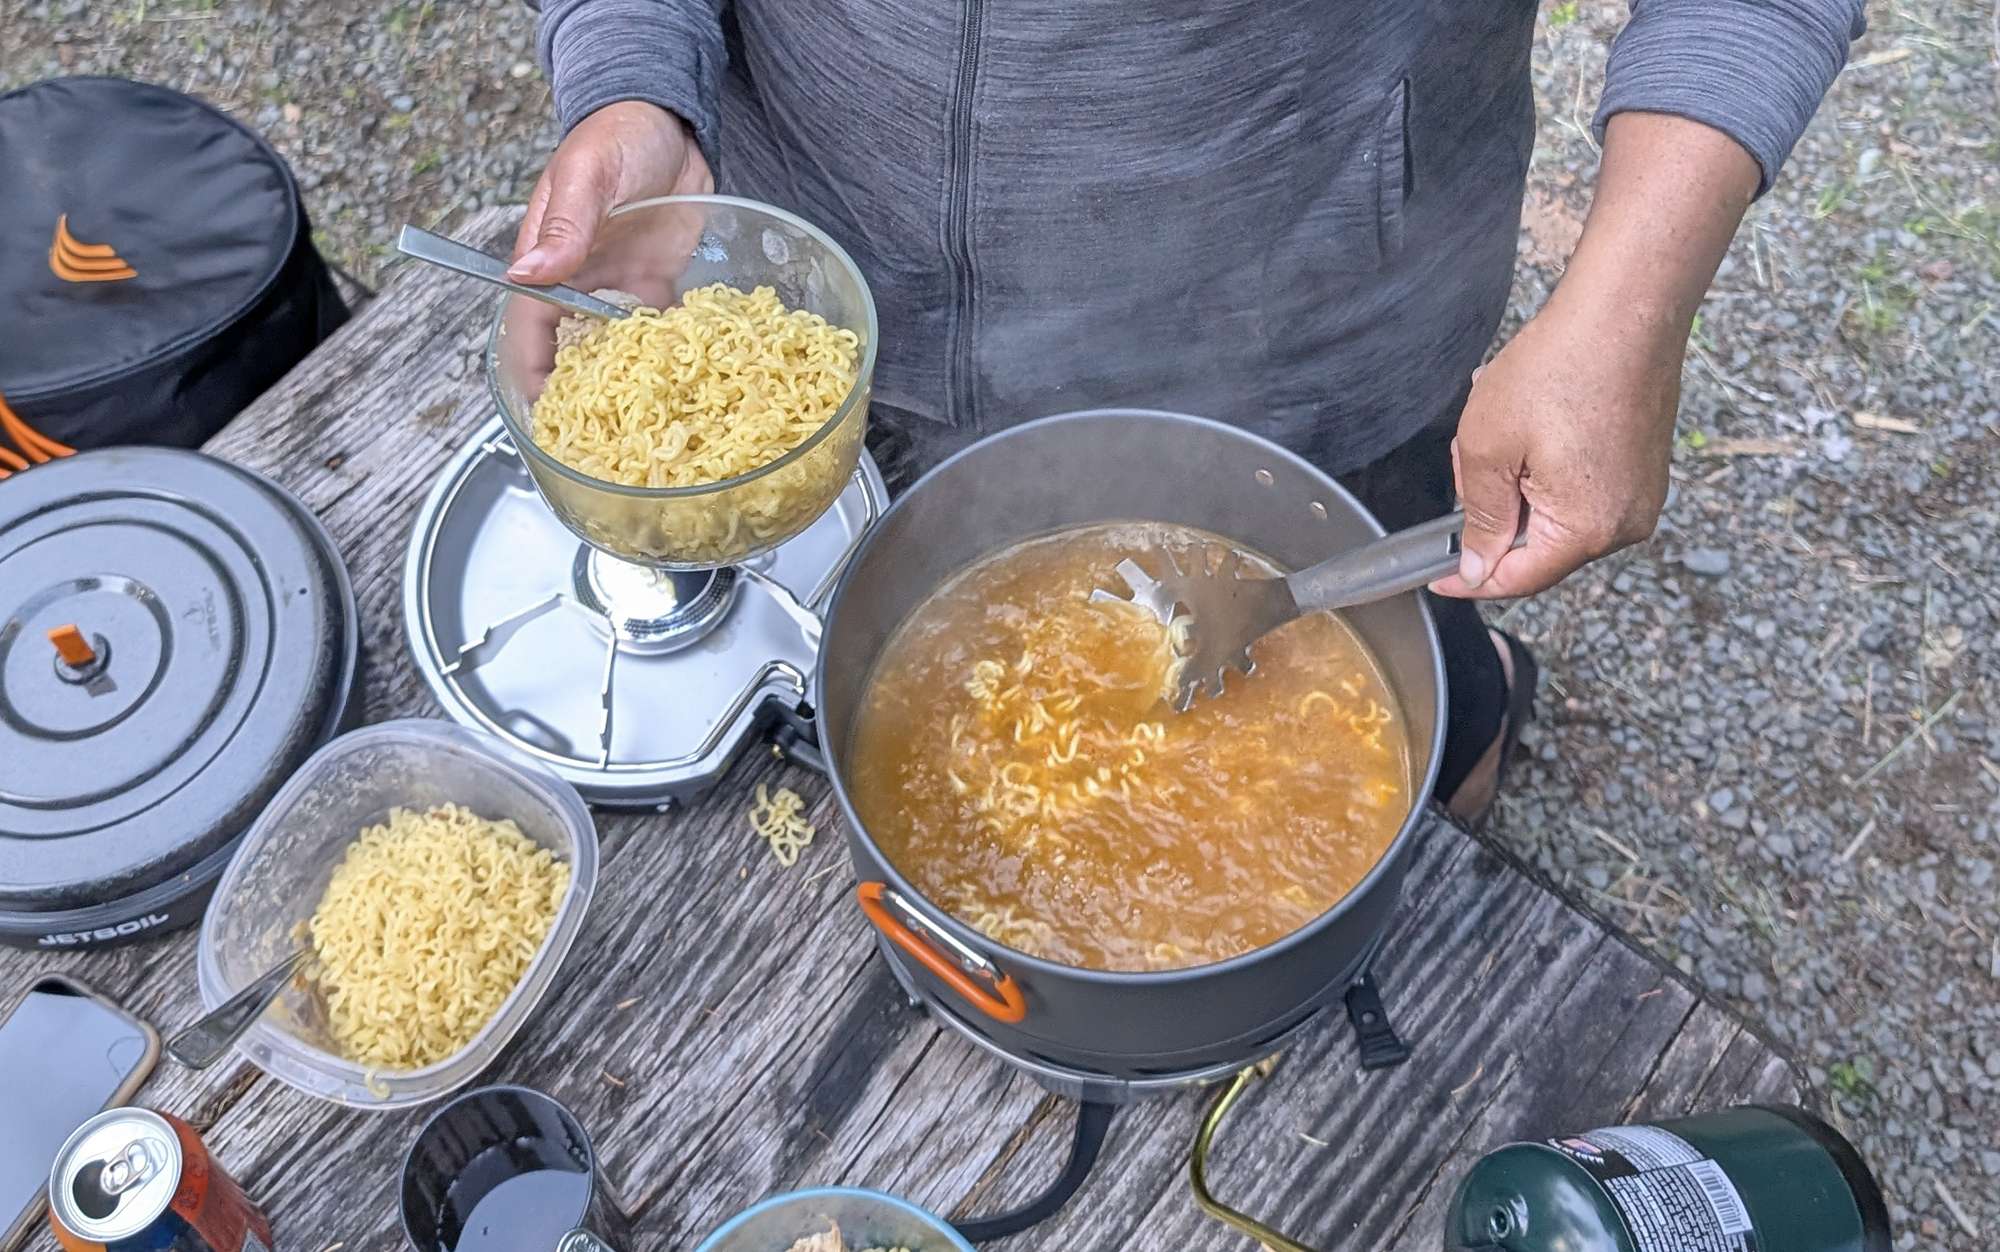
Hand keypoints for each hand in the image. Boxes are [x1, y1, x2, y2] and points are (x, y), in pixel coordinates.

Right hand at [497, 102, 712, 402]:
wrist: (671, 120)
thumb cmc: (616, 135)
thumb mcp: (587, 175)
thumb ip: (565, 225)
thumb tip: (528, 274)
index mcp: (549, 260)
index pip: (530, 329)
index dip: (533, 374)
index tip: (544, 417)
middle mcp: (581, 283)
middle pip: (571, 351)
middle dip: (580, 396)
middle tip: (601, 444)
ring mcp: (620, 288)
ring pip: (616, 348)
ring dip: (628, 383)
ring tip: (648, 429)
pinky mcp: (658, 287)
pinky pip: (661, 332)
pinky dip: (672, 356)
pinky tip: (691, 385)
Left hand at [1429, 111, 1761, 599]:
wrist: (1624, 310)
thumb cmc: (1560, 368)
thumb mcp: (1487, 448)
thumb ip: (1481, 517)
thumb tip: (1478, 568)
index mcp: (1588, 529)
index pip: (1518, 579)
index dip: (1470, 578)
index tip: (1436, 574)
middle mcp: (1625, 523)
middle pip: (1537, 546)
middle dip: (1493, 510)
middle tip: (1469, 459)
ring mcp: (1640, 495)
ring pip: (1555, 514)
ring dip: (1517, 482)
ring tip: (1502, 429)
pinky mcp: (1642, 468)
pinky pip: (1581, 488)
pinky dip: (1545, 467)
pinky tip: (1534, 423)